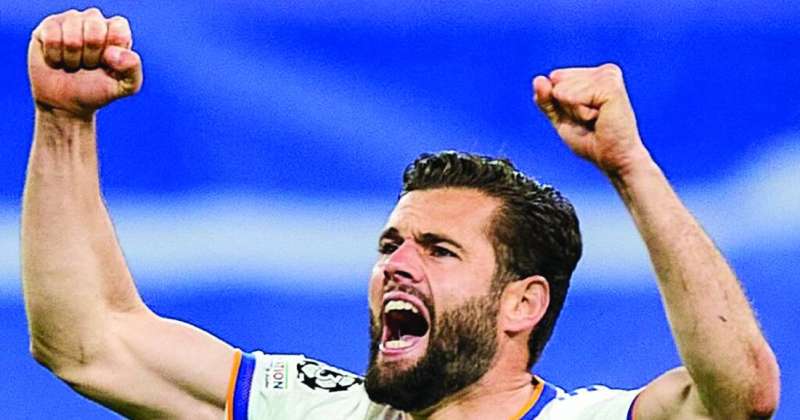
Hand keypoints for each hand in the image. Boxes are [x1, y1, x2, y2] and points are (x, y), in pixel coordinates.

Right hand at [28, 8, 141, 117]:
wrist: (67, 103)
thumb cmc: (98, 90)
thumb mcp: (125, 86)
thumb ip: (132, 69)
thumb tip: (113, 53)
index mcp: (116, 30)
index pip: (118, 28)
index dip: (111, 51)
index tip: (107, 64)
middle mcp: (94, 20)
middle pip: (94, 29)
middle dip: (91, 56)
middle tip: (88, 65)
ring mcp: (70, 21)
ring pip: (72, 36)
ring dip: (72, 59)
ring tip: (74, 64)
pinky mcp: (48, 27)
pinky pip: (51, 37)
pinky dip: (55, 57)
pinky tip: (58, 61)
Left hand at [533, 64, 649, 175]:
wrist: (614, 159)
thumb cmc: (593, 141)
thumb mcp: (561, 118)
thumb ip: (546, 99)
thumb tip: (538, 79)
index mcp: (594, 75)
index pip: (555, 78)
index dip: (561, 104)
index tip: (583, 116)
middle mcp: (603, 71)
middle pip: (557, 83)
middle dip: (567, 108)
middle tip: (590, 120)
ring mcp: (608, 76)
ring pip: (563, 90)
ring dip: (575, 112)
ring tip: (596, 120)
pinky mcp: (611, 86)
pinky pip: (574, 98)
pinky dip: (581, 114)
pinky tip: (600, 118)